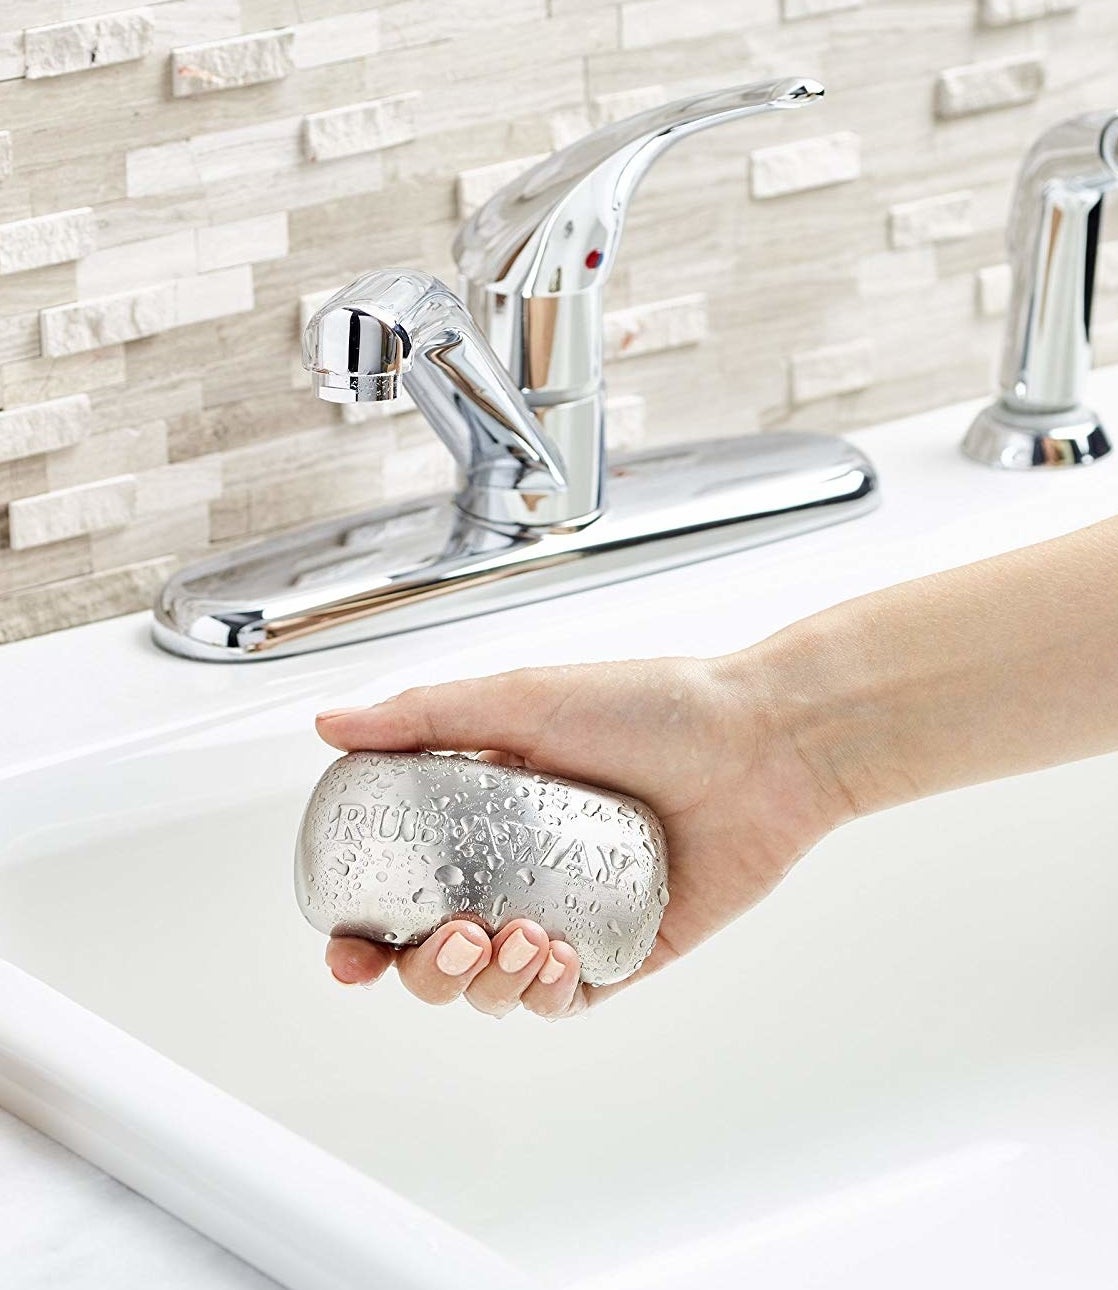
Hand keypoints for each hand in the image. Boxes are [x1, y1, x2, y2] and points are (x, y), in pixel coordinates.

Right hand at [314, 652, 853, 1018]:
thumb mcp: (524, 698)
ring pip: (492, 986)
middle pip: (434, 954)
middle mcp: (517, 870)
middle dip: (422, 969)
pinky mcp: (624, 949)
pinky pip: (564, 999)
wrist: (762, 741)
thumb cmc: (650, 706)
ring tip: (521, 937)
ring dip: (484, 981)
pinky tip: (559, 957)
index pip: (397, 886)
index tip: (345, 948)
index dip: (361, 929)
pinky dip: (544, 992)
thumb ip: (423, 717)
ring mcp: (568, 913)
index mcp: (480, 815)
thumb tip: (330, 725)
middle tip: (451, 935)